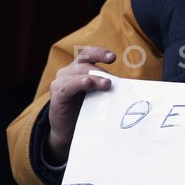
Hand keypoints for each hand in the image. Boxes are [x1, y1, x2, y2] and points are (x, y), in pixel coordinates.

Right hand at [47, 47, 114, 163]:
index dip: (99, 53)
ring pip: (78, 74)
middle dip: (100, 71)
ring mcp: (60, 83)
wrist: (69, 131)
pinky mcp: (57, 96)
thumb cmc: (86, 110)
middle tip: (111, 81)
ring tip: (106, 84)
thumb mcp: (99, 94)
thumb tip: (128, 85)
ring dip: (94, 78)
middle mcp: (68, 72)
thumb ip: (107, 86)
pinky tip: (87, 83)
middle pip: (85, 64)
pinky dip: (78, 83)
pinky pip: (68, 86)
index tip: (112, 57)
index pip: (88, 55)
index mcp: (79, 69)